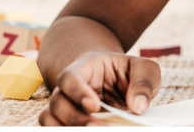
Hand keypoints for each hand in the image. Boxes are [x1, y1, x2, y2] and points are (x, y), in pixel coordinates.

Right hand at [40, 51, 161, 125]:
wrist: (119, 80)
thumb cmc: (129, 72)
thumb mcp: (144, 69)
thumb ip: (143, 83)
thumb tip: (138, 107)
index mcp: (85, 67)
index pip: (70, 77)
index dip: (78, 91)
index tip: (94, 105)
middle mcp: (69, 87)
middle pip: (58, 101)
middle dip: (75, 118)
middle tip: (98, 127)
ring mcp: (65, 105)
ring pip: (50, 118)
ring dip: (66, 129)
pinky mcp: (68, 121)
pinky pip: (54, 128)